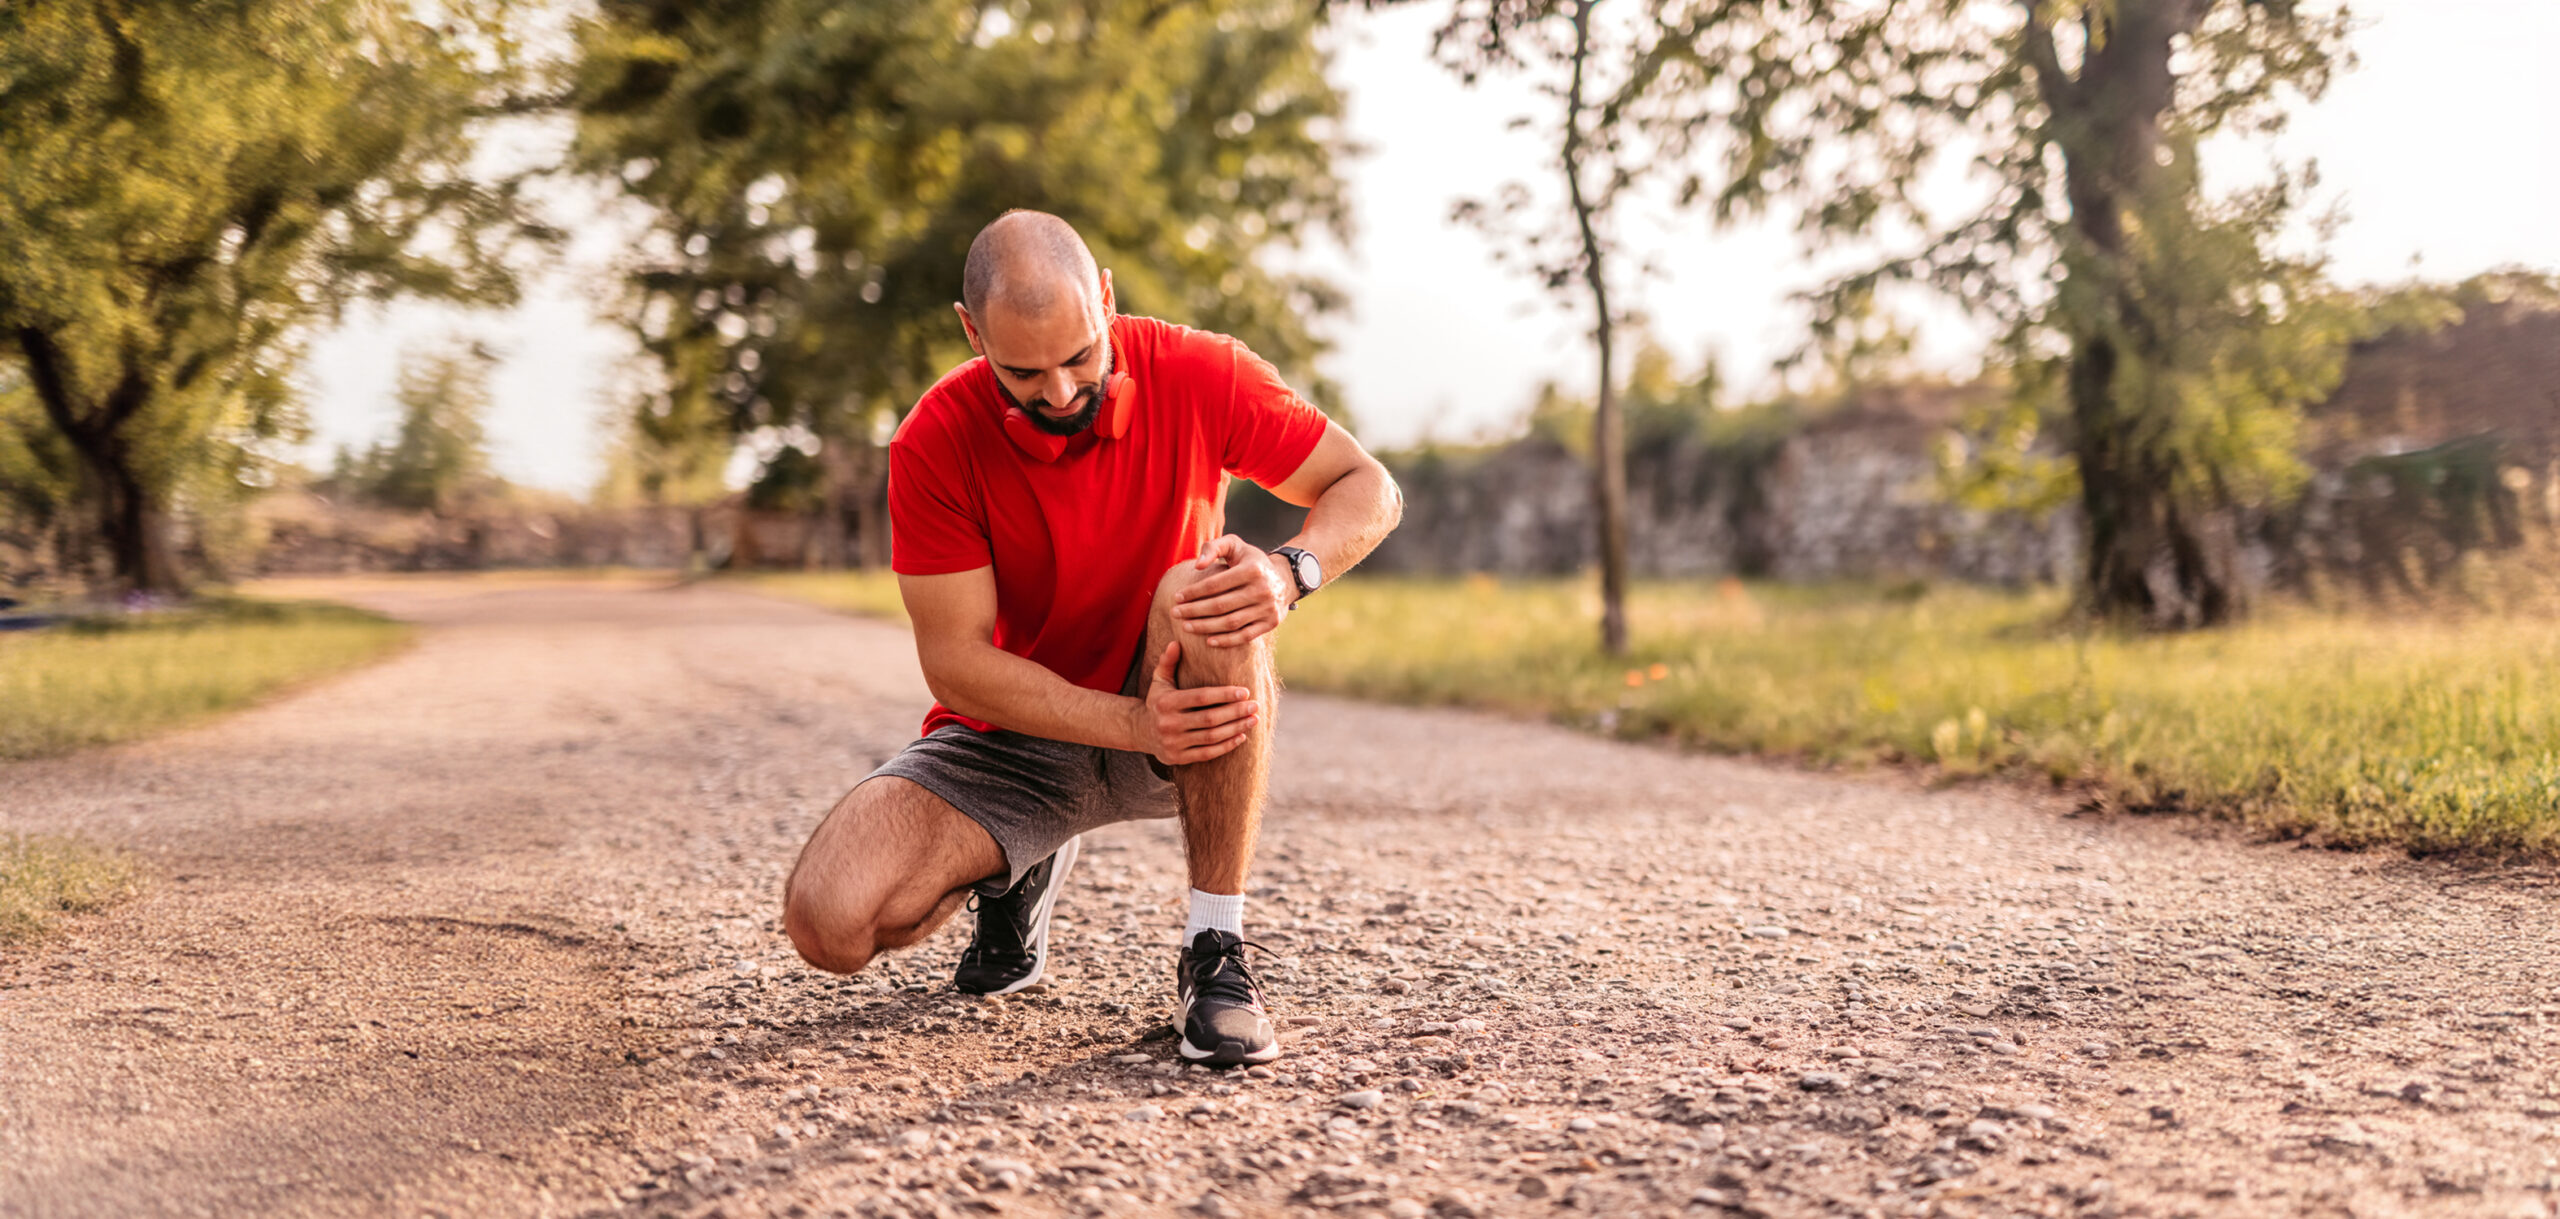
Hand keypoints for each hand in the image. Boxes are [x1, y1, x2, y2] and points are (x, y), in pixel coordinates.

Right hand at [1130, 641, 1258, 765]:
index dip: (1224, 695)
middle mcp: (1168, 724)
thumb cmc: (1158, 701)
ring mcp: (1173, 743)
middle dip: (1235, 712)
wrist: (1140, 731)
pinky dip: (1226, 746)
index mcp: (1166, 702)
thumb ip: (1168, 662)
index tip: (1245, 692)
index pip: (1201, 697)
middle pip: (1209, 719)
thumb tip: (1176, 642)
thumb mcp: (1160, 680)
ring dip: (1236, 728)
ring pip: (1211, 737)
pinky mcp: (1178, 758)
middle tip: (1255, 706)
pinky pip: (1207, 753)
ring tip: (1253, 719)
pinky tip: (1242, 736)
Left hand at [1172, 534, 1293, 647]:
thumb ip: (1213, 548)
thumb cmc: (1251, 561)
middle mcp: (1262, 589)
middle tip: (1175, 614)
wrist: (1285, 578)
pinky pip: (1245, 636)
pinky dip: (1226, 641)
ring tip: (1186, 627)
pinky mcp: (1271, 623)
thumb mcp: (1235, 546)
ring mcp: (1268, 608)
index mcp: (1252, 569)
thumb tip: (1198, 566)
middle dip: (1194, 611)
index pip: (1215, 584)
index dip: (1193, 592)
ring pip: (1231, 622)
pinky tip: (1208, 641)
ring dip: (1205, 627)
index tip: (1176, 597)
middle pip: (1220, 605)